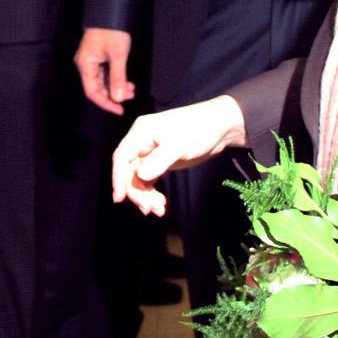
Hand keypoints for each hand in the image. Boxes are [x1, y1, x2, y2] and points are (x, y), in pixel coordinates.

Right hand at [75, 27, 132, 112]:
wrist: (110, 10)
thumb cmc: (112, 31)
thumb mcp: (118, 55)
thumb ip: (118, 78)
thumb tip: (119, 99)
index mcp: (85, 65)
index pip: (92, 92)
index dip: (106, 103)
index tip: (120, 110)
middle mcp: (85, 65)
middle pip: (97, 88)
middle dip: (113, 95)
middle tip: (131, 97)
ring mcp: (91, 60)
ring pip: (102, 81)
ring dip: (116, 87)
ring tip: (132, 89)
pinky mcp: (97, 56)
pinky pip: (105, 73)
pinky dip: (116, 79)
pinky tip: (127, 82)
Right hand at [110, 97, 246, 215]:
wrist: (220, 126)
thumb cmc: (198, 130)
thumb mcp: (178, 145)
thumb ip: (158, 161)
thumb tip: (140, 176)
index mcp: (141, 132)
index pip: (122, 157)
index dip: (118, 178)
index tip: (120, 199)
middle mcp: (142, 142)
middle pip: (130, 171)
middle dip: (137, 191)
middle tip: (149, 209)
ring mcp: (151, 152)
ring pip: (139, 178)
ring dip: (146, 195)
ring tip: (159, 210)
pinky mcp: (161, 161)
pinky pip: (150, 179)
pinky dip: (153, 193)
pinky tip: (161, 205)